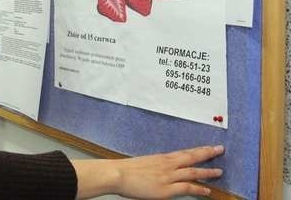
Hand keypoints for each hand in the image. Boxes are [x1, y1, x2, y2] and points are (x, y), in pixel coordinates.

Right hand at [71, 145, 223, 198]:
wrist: (118, 174)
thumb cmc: (127, 170)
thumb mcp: (144, 164)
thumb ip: (157, 166)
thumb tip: (162, 171)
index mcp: (162, 158)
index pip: (185, 152)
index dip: (199, 149)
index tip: (209, 147)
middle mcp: (168, 164)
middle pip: (192, 157)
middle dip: (207, 153)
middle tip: (220, 149)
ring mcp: (168, 176)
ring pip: (193, 172)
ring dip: (208, 172)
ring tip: (219, 172)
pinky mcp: (166, 189)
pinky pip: (187, 188)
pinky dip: (198, 189)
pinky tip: (207, 190)